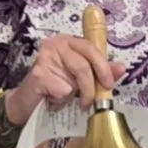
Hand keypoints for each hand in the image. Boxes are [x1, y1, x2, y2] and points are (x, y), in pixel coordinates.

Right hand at [3, 34, 122, 126]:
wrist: (26, 104)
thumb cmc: (53, 89)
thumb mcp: (79, 79)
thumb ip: (99, 71)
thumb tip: (121, 68)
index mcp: (68, 42)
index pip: (91, 48)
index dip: (103, 66)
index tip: (109, 83)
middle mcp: (55, 44)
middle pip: (84, 64)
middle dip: (91, 86)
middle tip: (91, 101)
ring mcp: (45, 57)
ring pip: (74, 79)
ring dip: (75, 95)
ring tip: (68, 101)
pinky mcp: (39, 74)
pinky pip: (63, 90)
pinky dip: (61, 101)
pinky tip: (52, 101)